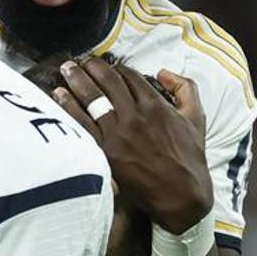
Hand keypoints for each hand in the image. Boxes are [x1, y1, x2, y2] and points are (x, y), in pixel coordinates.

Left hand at [52, 58, 211, 233]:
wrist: (180, 194)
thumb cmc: (189, 157)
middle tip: (80, 61)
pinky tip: (59, 95)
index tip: (105, 65)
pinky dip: (69, 106)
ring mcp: (119, 133)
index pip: (129, 77)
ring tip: (66, 69)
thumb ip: (185, 88)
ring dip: (77, 80)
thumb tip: (163, 72)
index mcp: (155, 105)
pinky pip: (83, 123)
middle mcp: (135, 116)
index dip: (114, 67)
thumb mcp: (196, 117)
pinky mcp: (106, 151)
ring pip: (92, 98)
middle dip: (91, 67)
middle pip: (107, 82)